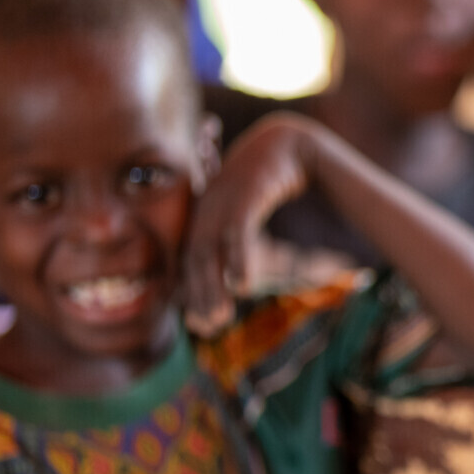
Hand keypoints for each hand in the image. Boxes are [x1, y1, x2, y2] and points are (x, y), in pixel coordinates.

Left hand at [182, 113, 321, 334]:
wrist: (285, 144)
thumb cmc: (268, 183)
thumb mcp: (248, 215)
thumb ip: (239, 245)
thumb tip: (244, 279)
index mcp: (203, 217)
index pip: (188, 262)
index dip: (190, 293)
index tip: (198, 324)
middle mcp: (204, 212)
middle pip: (193, 262)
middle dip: (198, 297)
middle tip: (207, 329)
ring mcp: (220, 204)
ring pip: (208, 253)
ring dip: (212, 288)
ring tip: (221, 319)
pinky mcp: (243, 198)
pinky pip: (237, 235)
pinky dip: (238, 261)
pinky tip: (243, 287)